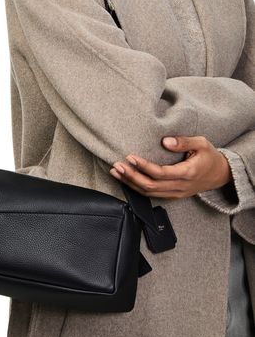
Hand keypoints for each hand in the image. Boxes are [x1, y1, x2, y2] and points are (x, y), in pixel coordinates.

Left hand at [109, 136, 231, 198]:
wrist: (221, 175)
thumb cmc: (210, 157)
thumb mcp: (202, 144)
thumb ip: (184, 142)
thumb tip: (165, 141)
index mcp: (187, 173)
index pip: (160, 173)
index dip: (143, 166)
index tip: (130, 157)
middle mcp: (180, 187)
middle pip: (151, 186)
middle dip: (131, 177)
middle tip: (117, 166)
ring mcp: (176, 194)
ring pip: (149, 193)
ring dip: (130, 184)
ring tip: (116, 173)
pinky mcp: (173, 195)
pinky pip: (152, 195)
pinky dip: (137, 188)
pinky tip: (126, 180)